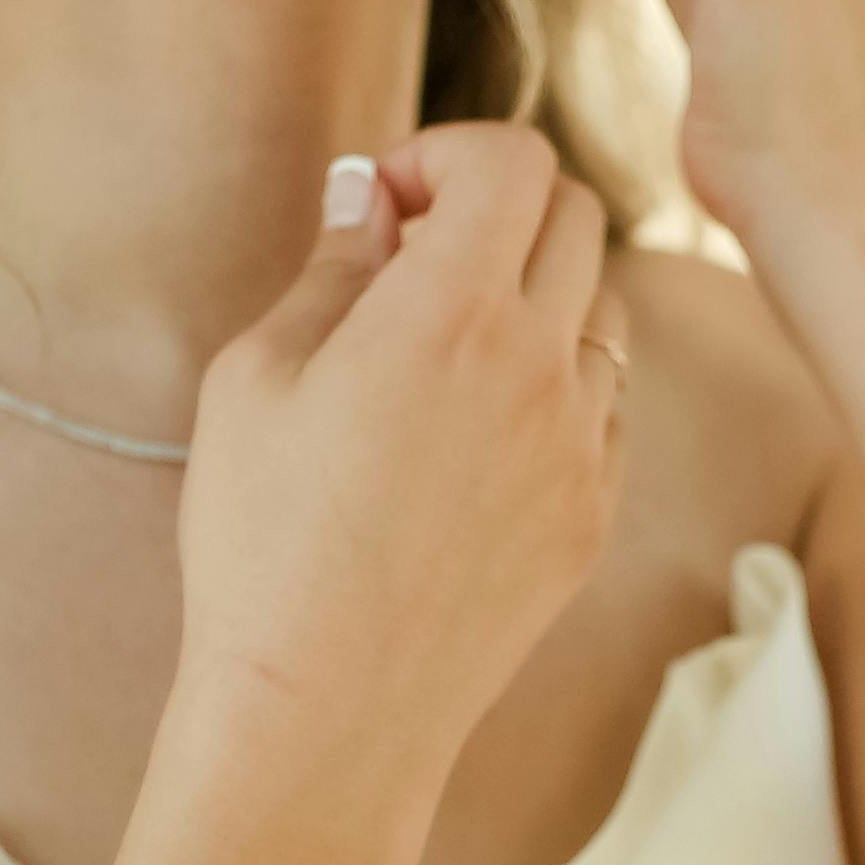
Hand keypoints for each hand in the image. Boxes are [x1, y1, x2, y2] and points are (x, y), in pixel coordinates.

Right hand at [170, 122, 622, 864]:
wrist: (327, 710)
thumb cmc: (263, 544)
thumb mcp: (255, 381)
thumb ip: (331, 269)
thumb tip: (371, 199)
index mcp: (450, 313)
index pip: (515, 161)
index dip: (449, 155)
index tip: (391, 205)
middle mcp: (538, 366)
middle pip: (574, 214)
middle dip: (496, 208)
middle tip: (417, 260)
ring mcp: (582, 445)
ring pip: (604, 308)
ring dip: (537, 294)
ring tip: (448, 350)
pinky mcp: (595, 513)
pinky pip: (608, 404)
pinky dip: (558, 383)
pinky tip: (479, 432)